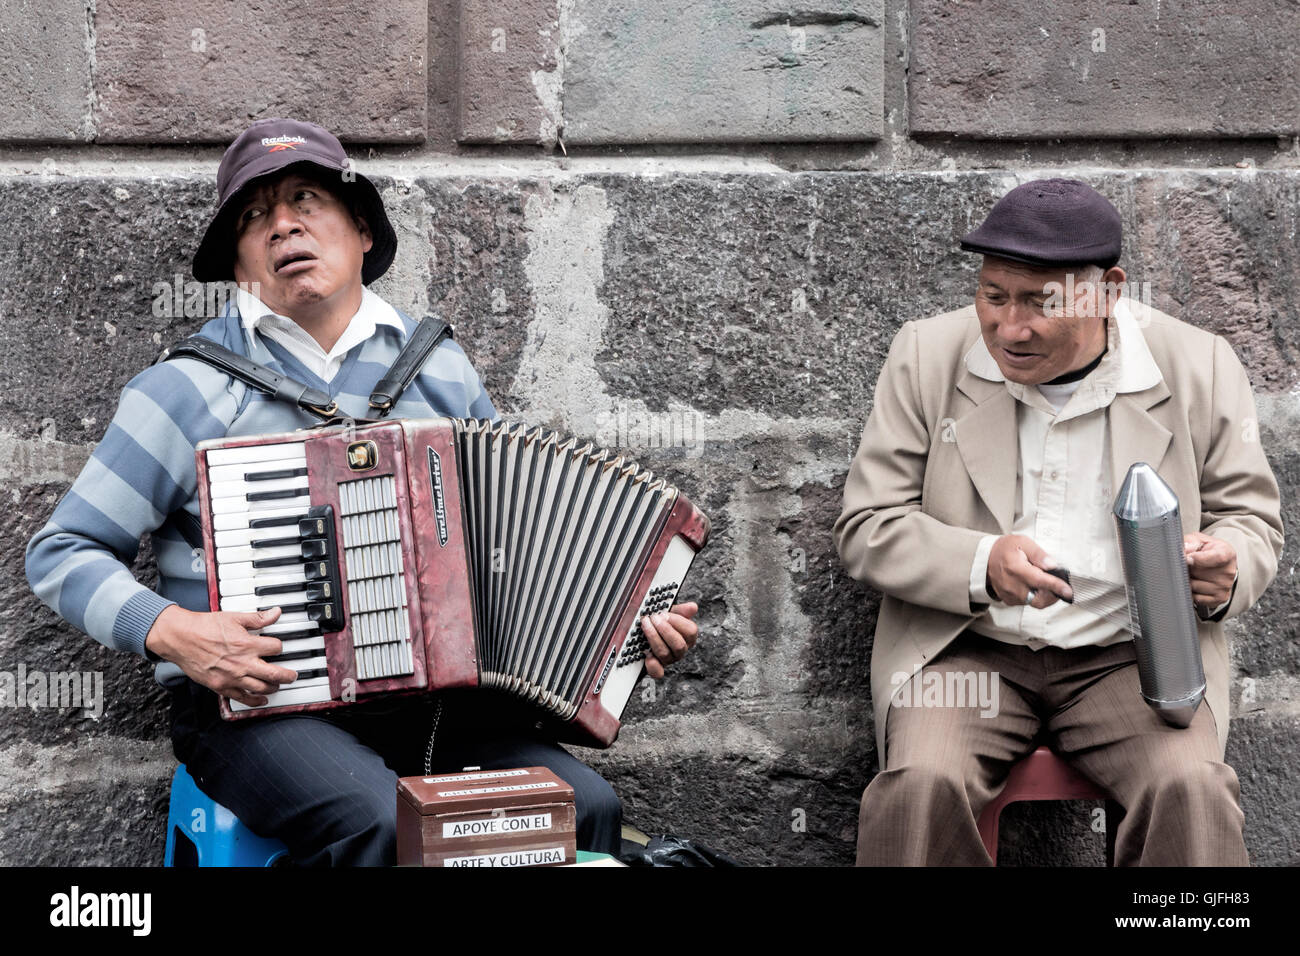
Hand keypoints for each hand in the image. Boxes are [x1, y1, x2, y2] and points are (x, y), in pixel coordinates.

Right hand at [144, 605, 296, 706]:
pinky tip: (262, 700)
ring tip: (278, 685)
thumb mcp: (234, 618)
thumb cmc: (204, 627)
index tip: (279, 647)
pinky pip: (242, 698)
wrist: (180, 638)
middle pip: (274, 674)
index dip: (279, 646)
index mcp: (247, 644)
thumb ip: (257, 618)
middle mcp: (242, 663)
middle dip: (288, 676)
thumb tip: (276, 613)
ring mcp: (232, 677)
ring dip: (273, 687)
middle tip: (293, 675)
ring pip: (261, 688)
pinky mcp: (221, 686)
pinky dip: (255, 701)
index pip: (276, 648)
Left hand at [639, 602, 698, 679]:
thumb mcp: (670, 613)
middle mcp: (680, 650)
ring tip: (646, 625)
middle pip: (679, 645)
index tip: (664, 613)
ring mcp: (669, 659)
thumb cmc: (661, 622)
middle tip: (654, 618)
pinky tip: (647, 655)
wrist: (646, 632)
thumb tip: (693, 607)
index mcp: (688, 637)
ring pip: (665, 654)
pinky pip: (658, 672)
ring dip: (654, 638)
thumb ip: (680, 610)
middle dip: (665, 630)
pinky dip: (653, 665)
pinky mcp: (657, 668)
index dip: (678, 622)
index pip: (691, 632)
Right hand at [986, 534, 1073, 607]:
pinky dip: (1034, 596)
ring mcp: (1009, 594)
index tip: (1068, 591)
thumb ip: (1039, 554)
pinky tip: (1033, 586)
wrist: (986, 558)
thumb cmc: (1005, 549)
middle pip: (1038, 599)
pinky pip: (1026, 603)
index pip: (1039, 581)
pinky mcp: (1008, 600)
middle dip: (1053, 596)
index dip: (1056, 586)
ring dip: (1044, 595)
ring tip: (1044, 582)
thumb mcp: (1023, 542)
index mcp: (1015, 568)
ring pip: (1034, 603)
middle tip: (1059, 587)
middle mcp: (1011, 584)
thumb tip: (1052, 565)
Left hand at [1184, 531, 1236, 609]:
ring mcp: (1225, 587)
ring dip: (1187, 580)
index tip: (1187, 558)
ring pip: (1193, 585)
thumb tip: (1184, 550)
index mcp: (1227, 553)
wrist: (1218, 565)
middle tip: (1188, 564)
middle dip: (1187, 568)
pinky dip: (1191, 591)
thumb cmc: (1207, 550)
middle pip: (1198, 572)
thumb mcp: (1199, 540)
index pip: (1217, 557)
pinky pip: (1195, 597)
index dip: (1199, 558)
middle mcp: (1229, 572)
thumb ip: (1190, 541)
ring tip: (1193, 573)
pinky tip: (1196, 583)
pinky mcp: (1219, 599)